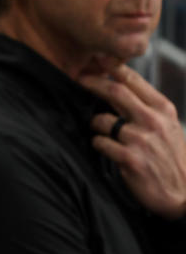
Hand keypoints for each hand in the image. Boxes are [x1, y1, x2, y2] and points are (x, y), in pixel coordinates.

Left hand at [78, 64, 185, 219]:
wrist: (183, 193)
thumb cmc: (171, 158)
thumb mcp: (168, 126)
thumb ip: (147, 108)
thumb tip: (121, 89)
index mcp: (163, 109)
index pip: (133, 81)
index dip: (111, 68)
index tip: (96, 60)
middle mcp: (152, 120)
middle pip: (115, 91)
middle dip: (93, 82)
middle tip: (78, 78)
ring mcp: (141, 139)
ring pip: (102, 120)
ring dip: (95, 124)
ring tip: (100, 131)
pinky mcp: (130, 158)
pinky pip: (100, 143)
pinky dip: (98, 144)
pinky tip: (104, 148)